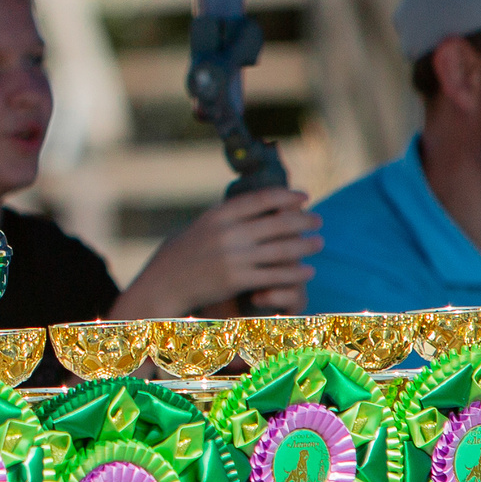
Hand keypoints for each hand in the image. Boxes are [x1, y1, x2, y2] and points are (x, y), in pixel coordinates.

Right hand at [113, 188, 321, 317]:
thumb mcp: (201, 226)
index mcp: (219, 215)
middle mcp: (228, 233)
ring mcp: (233, 257)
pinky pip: (275, 274)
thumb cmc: (181, 255)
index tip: (304, 196)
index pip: (262, 199)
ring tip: (318, 243)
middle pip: (278, 222)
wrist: (162, 285)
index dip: (287, 196)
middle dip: (304, 220)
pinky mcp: (237, 280)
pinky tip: (307, 271)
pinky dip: (296, 273)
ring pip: (282, 249)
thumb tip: (260, 204)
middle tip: (318, 221)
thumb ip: (228, 216)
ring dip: (305, 245)